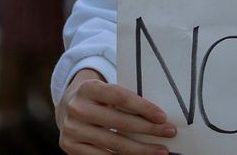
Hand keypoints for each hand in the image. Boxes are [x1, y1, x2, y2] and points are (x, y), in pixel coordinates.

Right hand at [56, 69, 175, 154]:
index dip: (144, 108)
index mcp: (88, 88)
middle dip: (148, 129)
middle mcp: (77, 109)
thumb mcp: (106, 89)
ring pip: (114, 143)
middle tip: (169, 132)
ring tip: (160, 150)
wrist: (67, 107)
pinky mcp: (70, 147)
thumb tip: (159, 116)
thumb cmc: (98, 98)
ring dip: (141, 149)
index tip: (163, 117)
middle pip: (119, 122)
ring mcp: (71, 130)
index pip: (121, 98)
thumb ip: (125, 98)